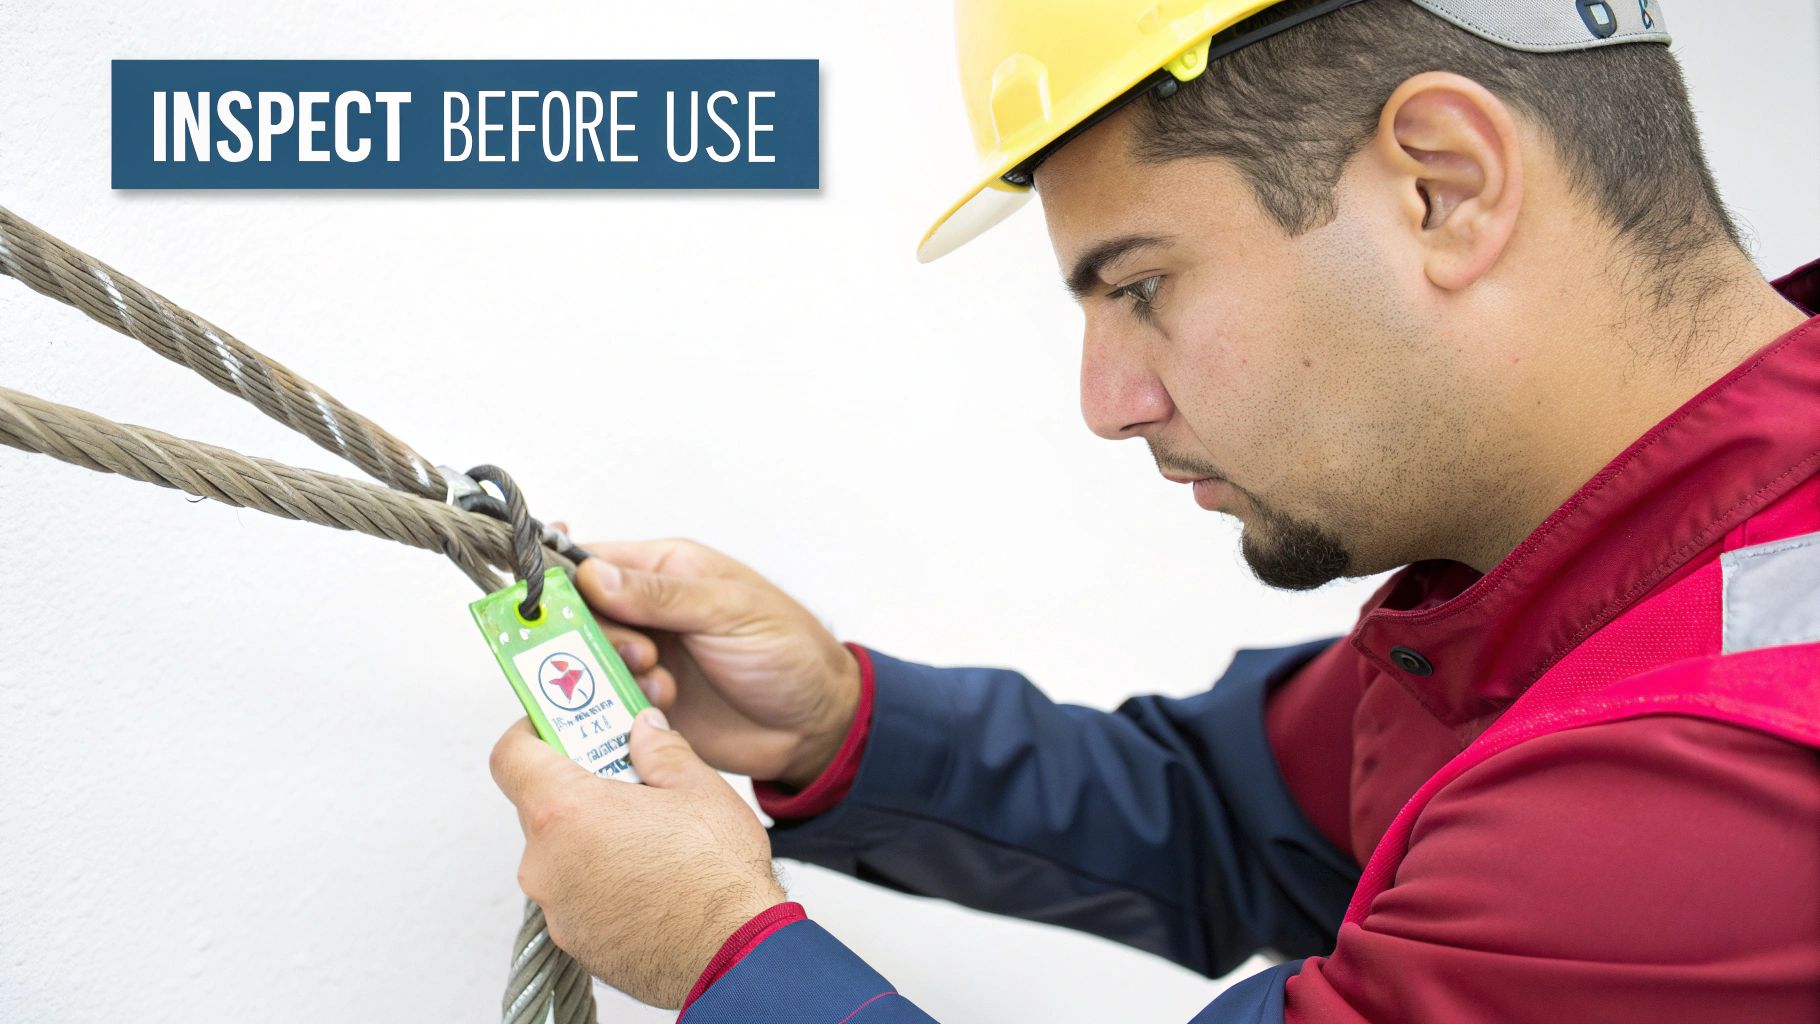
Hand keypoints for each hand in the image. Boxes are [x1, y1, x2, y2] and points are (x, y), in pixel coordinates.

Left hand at [489, 708, 787, 1008]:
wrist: (733, 953)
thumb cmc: (716, 876)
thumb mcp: (697, 787)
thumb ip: (660, 749)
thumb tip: (644, 729)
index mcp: (565, 811)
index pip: (511, 757)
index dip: (531, 733)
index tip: (558, 726)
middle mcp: (545, 862)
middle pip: (539, 805)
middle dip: (577, 786)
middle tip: (623, 778)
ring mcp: (556, 907)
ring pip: (559, 852)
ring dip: (590, 836)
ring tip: (646, 834)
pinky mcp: (574, 939)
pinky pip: (575, 894)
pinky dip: (599, 879)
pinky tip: (647, 877)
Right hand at [574, 539, 860, 788]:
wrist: (816, 724)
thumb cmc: (788, 650)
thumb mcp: (729, 610)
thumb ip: (660, 595)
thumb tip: (593, 575)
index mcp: (666, 570)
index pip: (592, 562)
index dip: (563, 579)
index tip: (546, 600)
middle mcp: (648, 613)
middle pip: (580, 616)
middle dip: (599, 635)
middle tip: (644, 653)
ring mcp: (645, 659)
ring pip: (589, 663)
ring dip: (614, 674)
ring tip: (663, 684)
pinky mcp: (646, 705)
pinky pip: (605, 704)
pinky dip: (622, 707)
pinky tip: (663, 707)